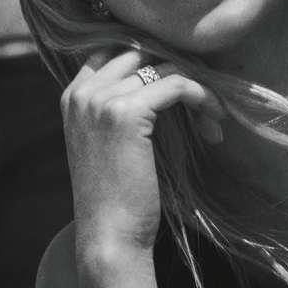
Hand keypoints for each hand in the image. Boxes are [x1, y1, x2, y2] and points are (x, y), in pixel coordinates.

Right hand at [61, 49, 225, 257]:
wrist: (110, 236)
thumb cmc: (119, 198)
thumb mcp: (114, 144)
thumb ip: (126, 109)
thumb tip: (168, 79)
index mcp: (73, 96)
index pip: (116, 50)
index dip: (155, 59)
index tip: (184, 83)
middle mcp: (81, 92)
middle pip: (141, 51)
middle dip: (179, 68)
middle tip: (206, 98)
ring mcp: (100, 100)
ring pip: (162, 65)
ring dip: (197, 86)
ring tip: (214, 117)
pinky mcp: (125, 112)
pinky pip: (176, 84)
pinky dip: (202, 97)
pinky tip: (214, 122)